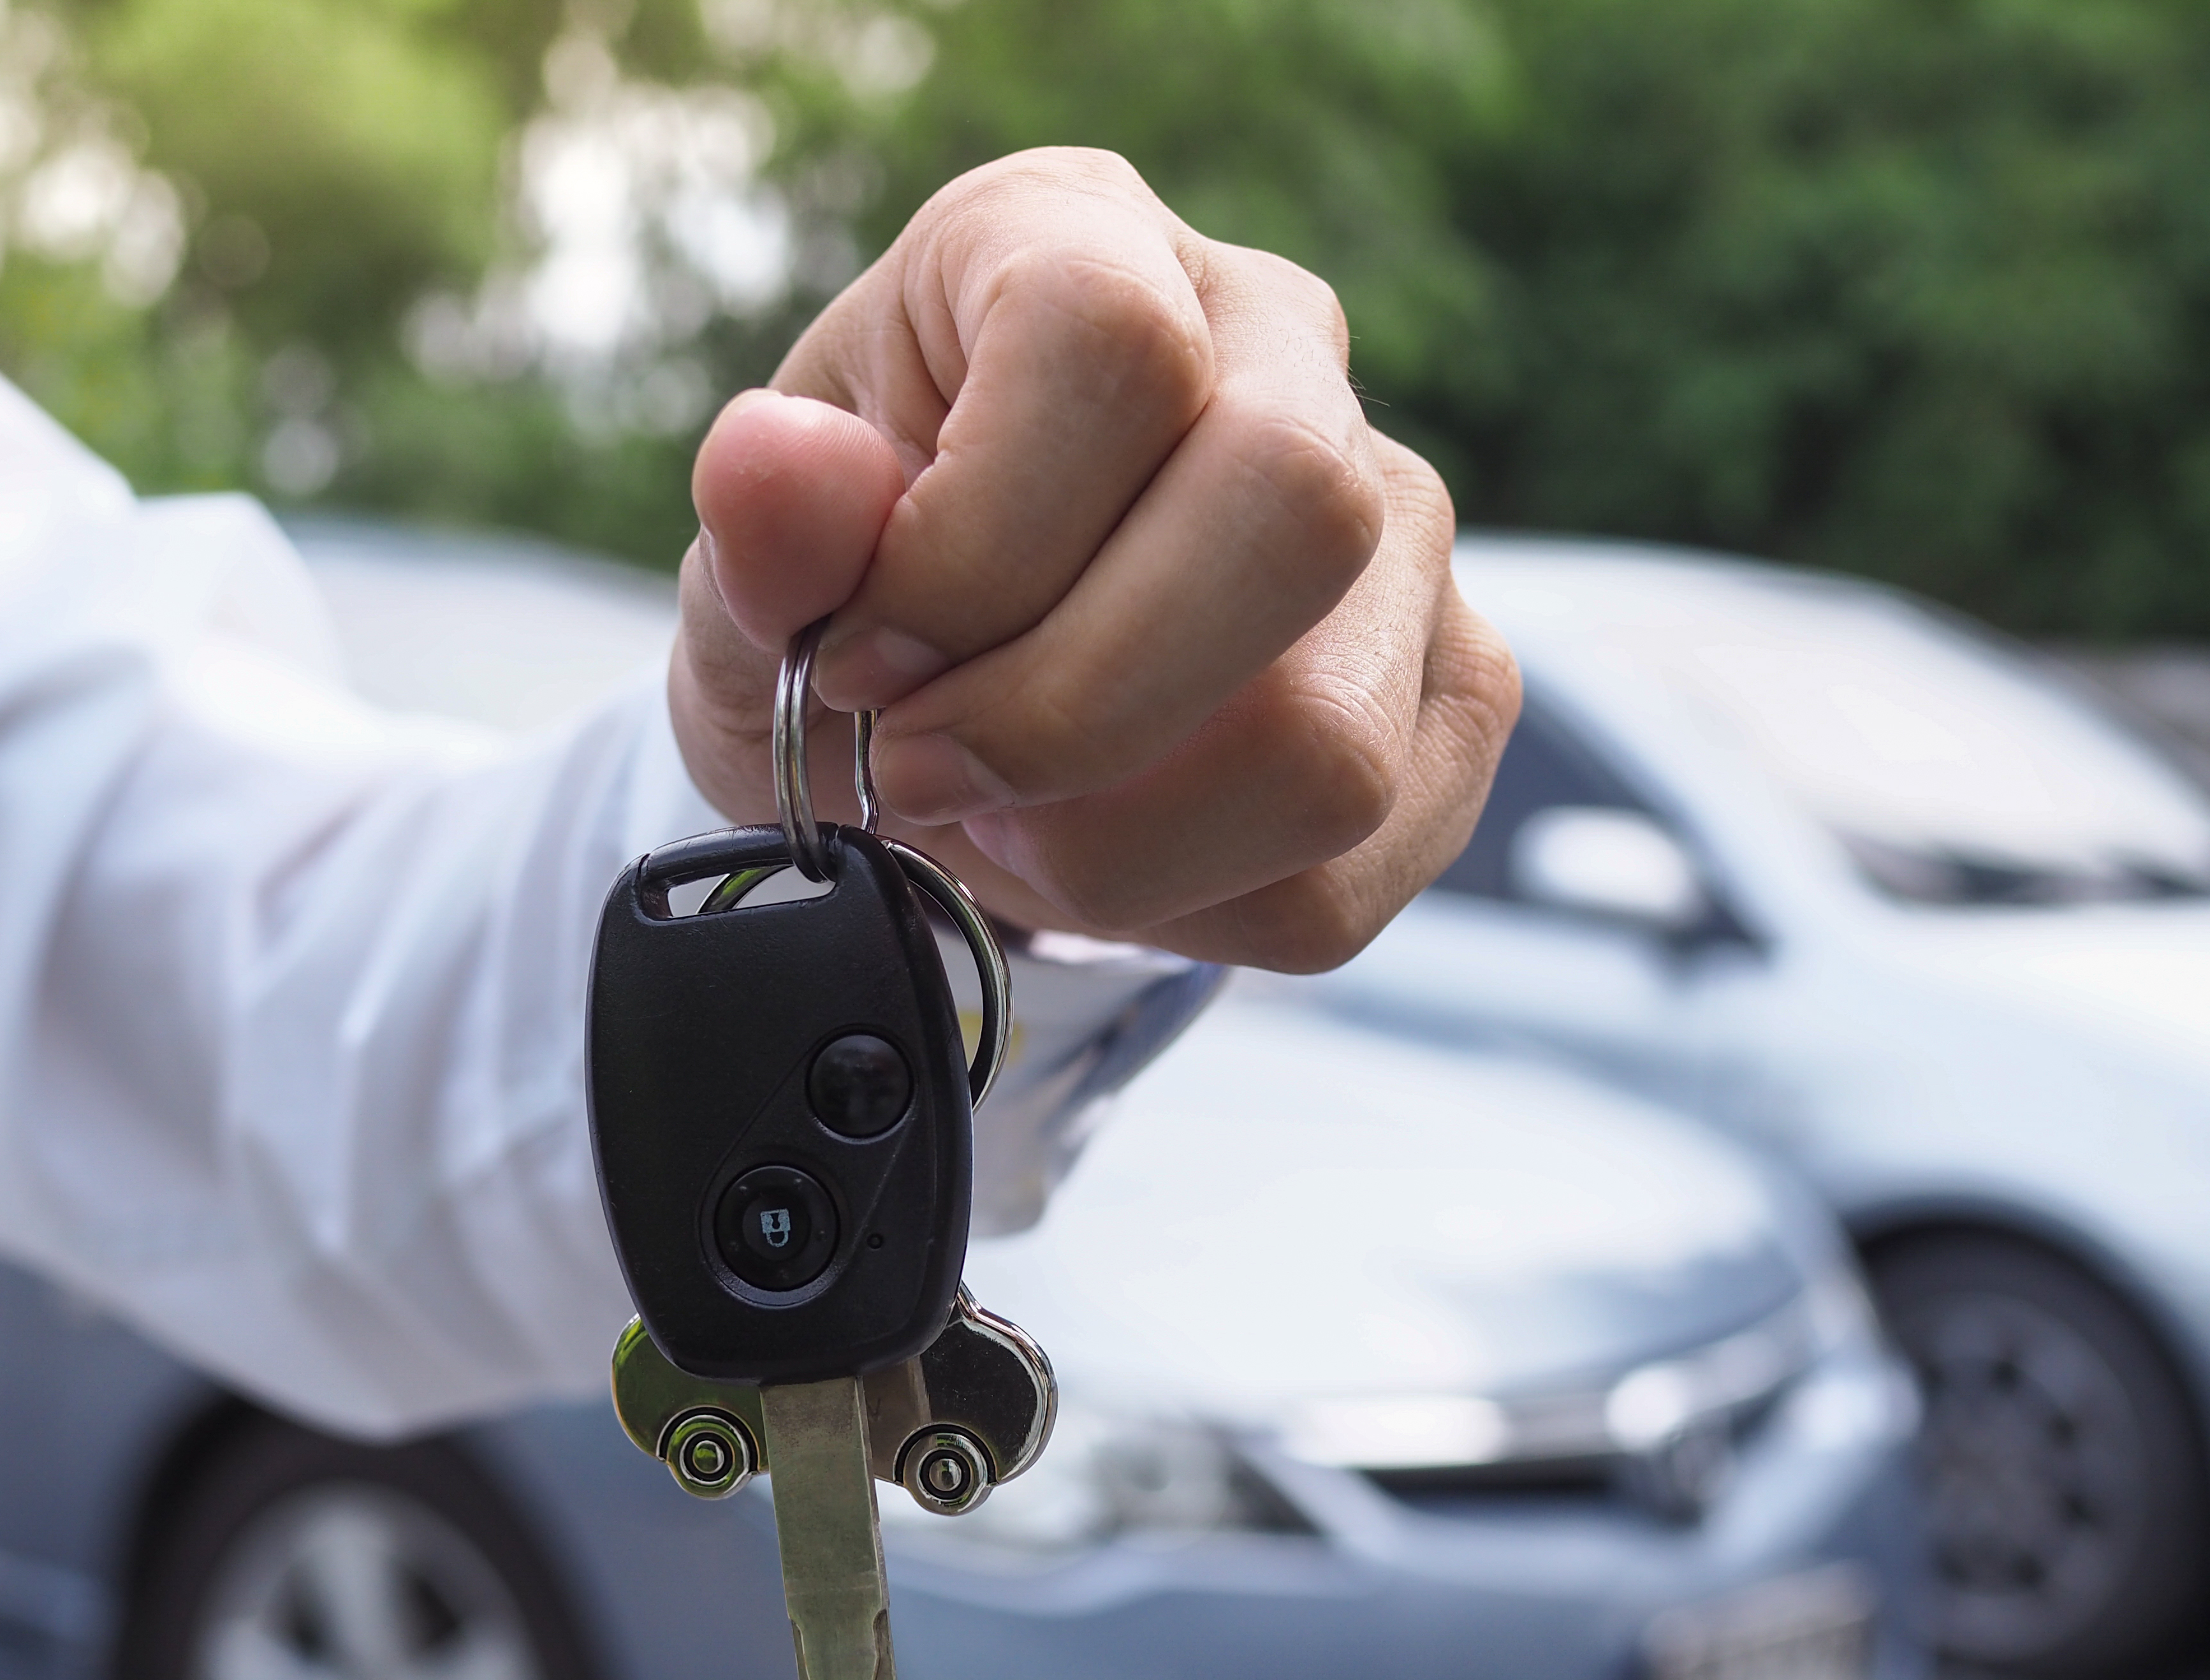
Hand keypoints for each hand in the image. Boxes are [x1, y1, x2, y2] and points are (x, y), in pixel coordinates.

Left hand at [671, 149, 1518, 970]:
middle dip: (1069, 716)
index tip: (858, 659)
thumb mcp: (757, 576)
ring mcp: (1403, 523)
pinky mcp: (1452, 691)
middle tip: (924, 769)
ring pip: (1332, 743)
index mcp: (1088, 237)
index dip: (973, 548)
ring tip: (1004, 818)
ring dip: (1117, 845)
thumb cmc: (859, 602)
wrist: (941, 697)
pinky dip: (1186, 912)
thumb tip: (776, 468)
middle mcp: (1283, 346)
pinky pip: (1347, 876)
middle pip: (1293, 515)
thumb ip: (764, 534)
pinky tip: (1100, 851)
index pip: (1116, 350)